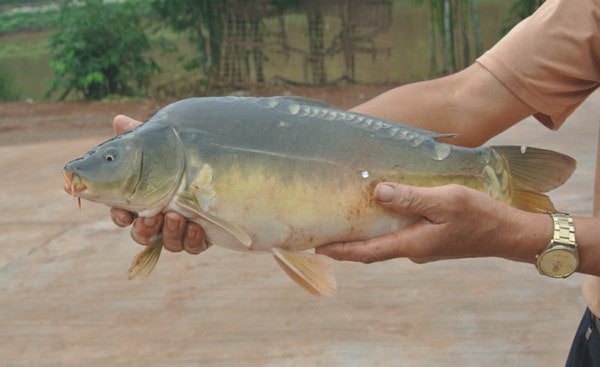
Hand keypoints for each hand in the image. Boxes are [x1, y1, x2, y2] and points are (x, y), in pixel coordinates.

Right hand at [110, 115, 208, 253]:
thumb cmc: (188, 153)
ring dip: (170, 232)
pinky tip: (197, 227)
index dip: (121, 216)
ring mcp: (182, 228)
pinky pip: (193, 246)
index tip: (124, 212)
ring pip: (168, 242)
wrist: (229, 165)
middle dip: (145, 228)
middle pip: (143, 233)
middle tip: (152, 217)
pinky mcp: (202, 235)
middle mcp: (161, 215)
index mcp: (145, 197)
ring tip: (178, 216)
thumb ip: (140, 136)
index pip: (124, 213)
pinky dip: (192, 239)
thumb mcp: (165, 144)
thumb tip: (118, 120)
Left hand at [316, 183, 549, 263]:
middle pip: (371, 249)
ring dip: (363, 235)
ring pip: (384, 241)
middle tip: (322, 232)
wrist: (509, 234)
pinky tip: (378, 211)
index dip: (340, 250)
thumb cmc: (480, 216)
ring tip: (342, 220)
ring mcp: (421, 246)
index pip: (366, 252)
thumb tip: (378, 193)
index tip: (317, 247)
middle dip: (346, 244)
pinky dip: (383, 226)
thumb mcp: (446, 201)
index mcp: (412, 244)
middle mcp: (412, 250)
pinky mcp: (430, 239)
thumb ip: (411, 198)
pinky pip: (399, 234)